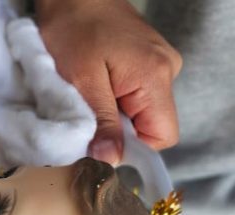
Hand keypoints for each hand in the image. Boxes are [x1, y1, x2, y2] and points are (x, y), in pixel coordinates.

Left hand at [35, 0, 181, 164]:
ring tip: (87, 95)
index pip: (162, 136)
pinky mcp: (145, 62)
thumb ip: (101, 122)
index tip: (100, 142)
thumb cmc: (74, 29)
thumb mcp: (82, 82)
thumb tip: (111, 159)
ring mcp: (158, 65)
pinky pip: (134, 95)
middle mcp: (166, 71)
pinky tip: (93, 85)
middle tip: (86, 115)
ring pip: (140, 112)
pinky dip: (112, 99)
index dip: (132, 147)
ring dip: (112, 114)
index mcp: (155, 77)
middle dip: (118, 130)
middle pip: (151, 125)